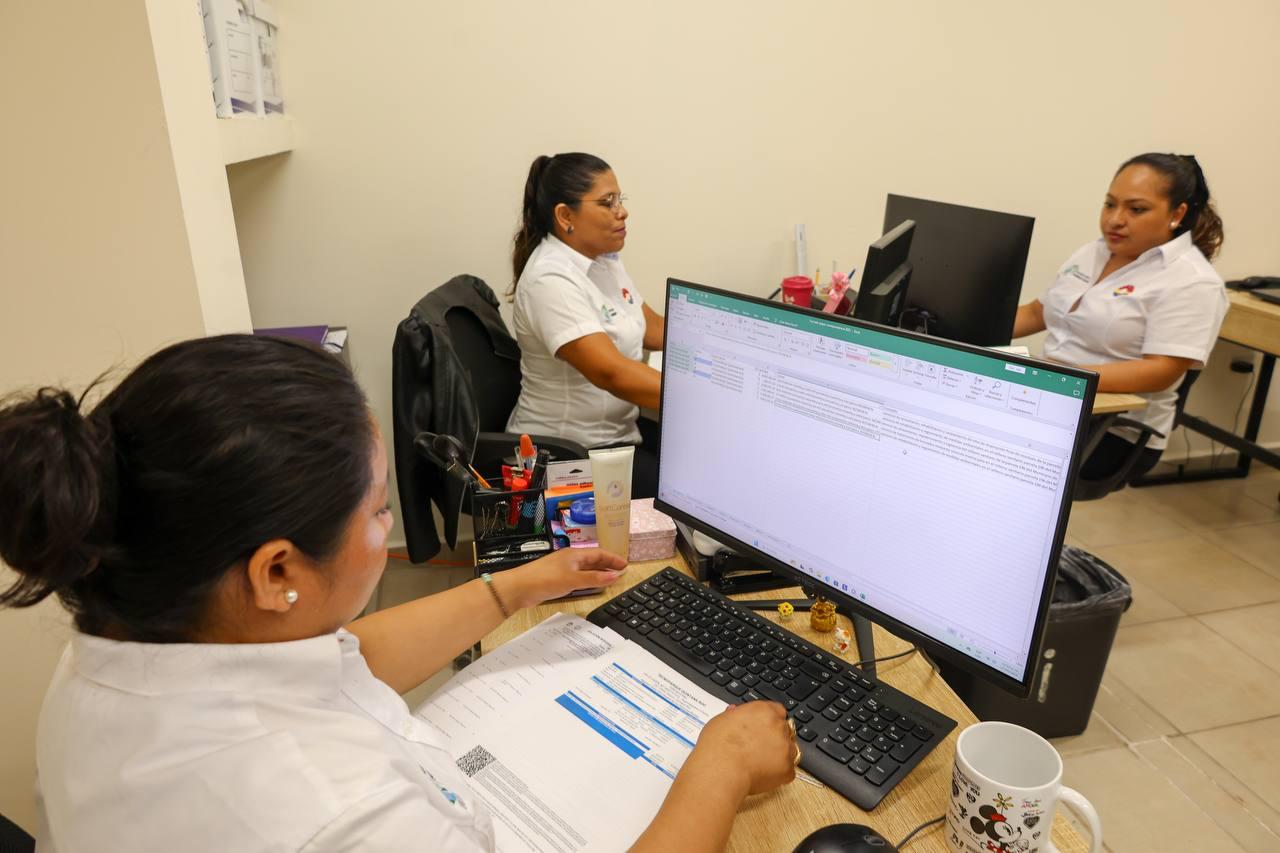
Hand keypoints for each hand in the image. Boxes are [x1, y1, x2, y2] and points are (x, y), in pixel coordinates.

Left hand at [508, 547, 626, 608]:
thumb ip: (594, 578)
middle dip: (608, 564)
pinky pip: (578, 576)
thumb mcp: (572, 580)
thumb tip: (615, 576)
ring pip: (586, 568)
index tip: (625, 565)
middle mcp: (570, 559)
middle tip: (621, 571)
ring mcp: (563, 569)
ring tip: (610, 577)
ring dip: (599, 571)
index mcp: (574, 555)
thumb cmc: (544, 580)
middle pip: (593, 559)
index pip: (599, 553)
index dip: (613, 558)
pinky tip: (590, 585)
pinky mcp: (557, 579)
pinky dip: (588, 579)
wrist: (519, 588)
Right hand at [687, 701, 796, 796]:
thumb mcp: (722, 721)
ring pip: (789, 750)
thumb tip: (736, 714)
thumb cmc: (717, 746)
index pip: (777, 710)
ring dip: (779, 755)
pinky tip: (762, 775)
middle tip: (758, 748)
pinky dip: (778, 774)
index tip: (762, 729)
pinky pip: (788, 771)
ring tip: (759, 763)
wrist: (721, 770)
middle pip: (784, 730)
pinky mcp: (788, 769)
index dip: (769, 721)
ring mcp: (786, 748)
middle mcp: (779, 726)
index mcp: (764, 711)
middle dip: (774, 738)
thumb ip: (735, 716)